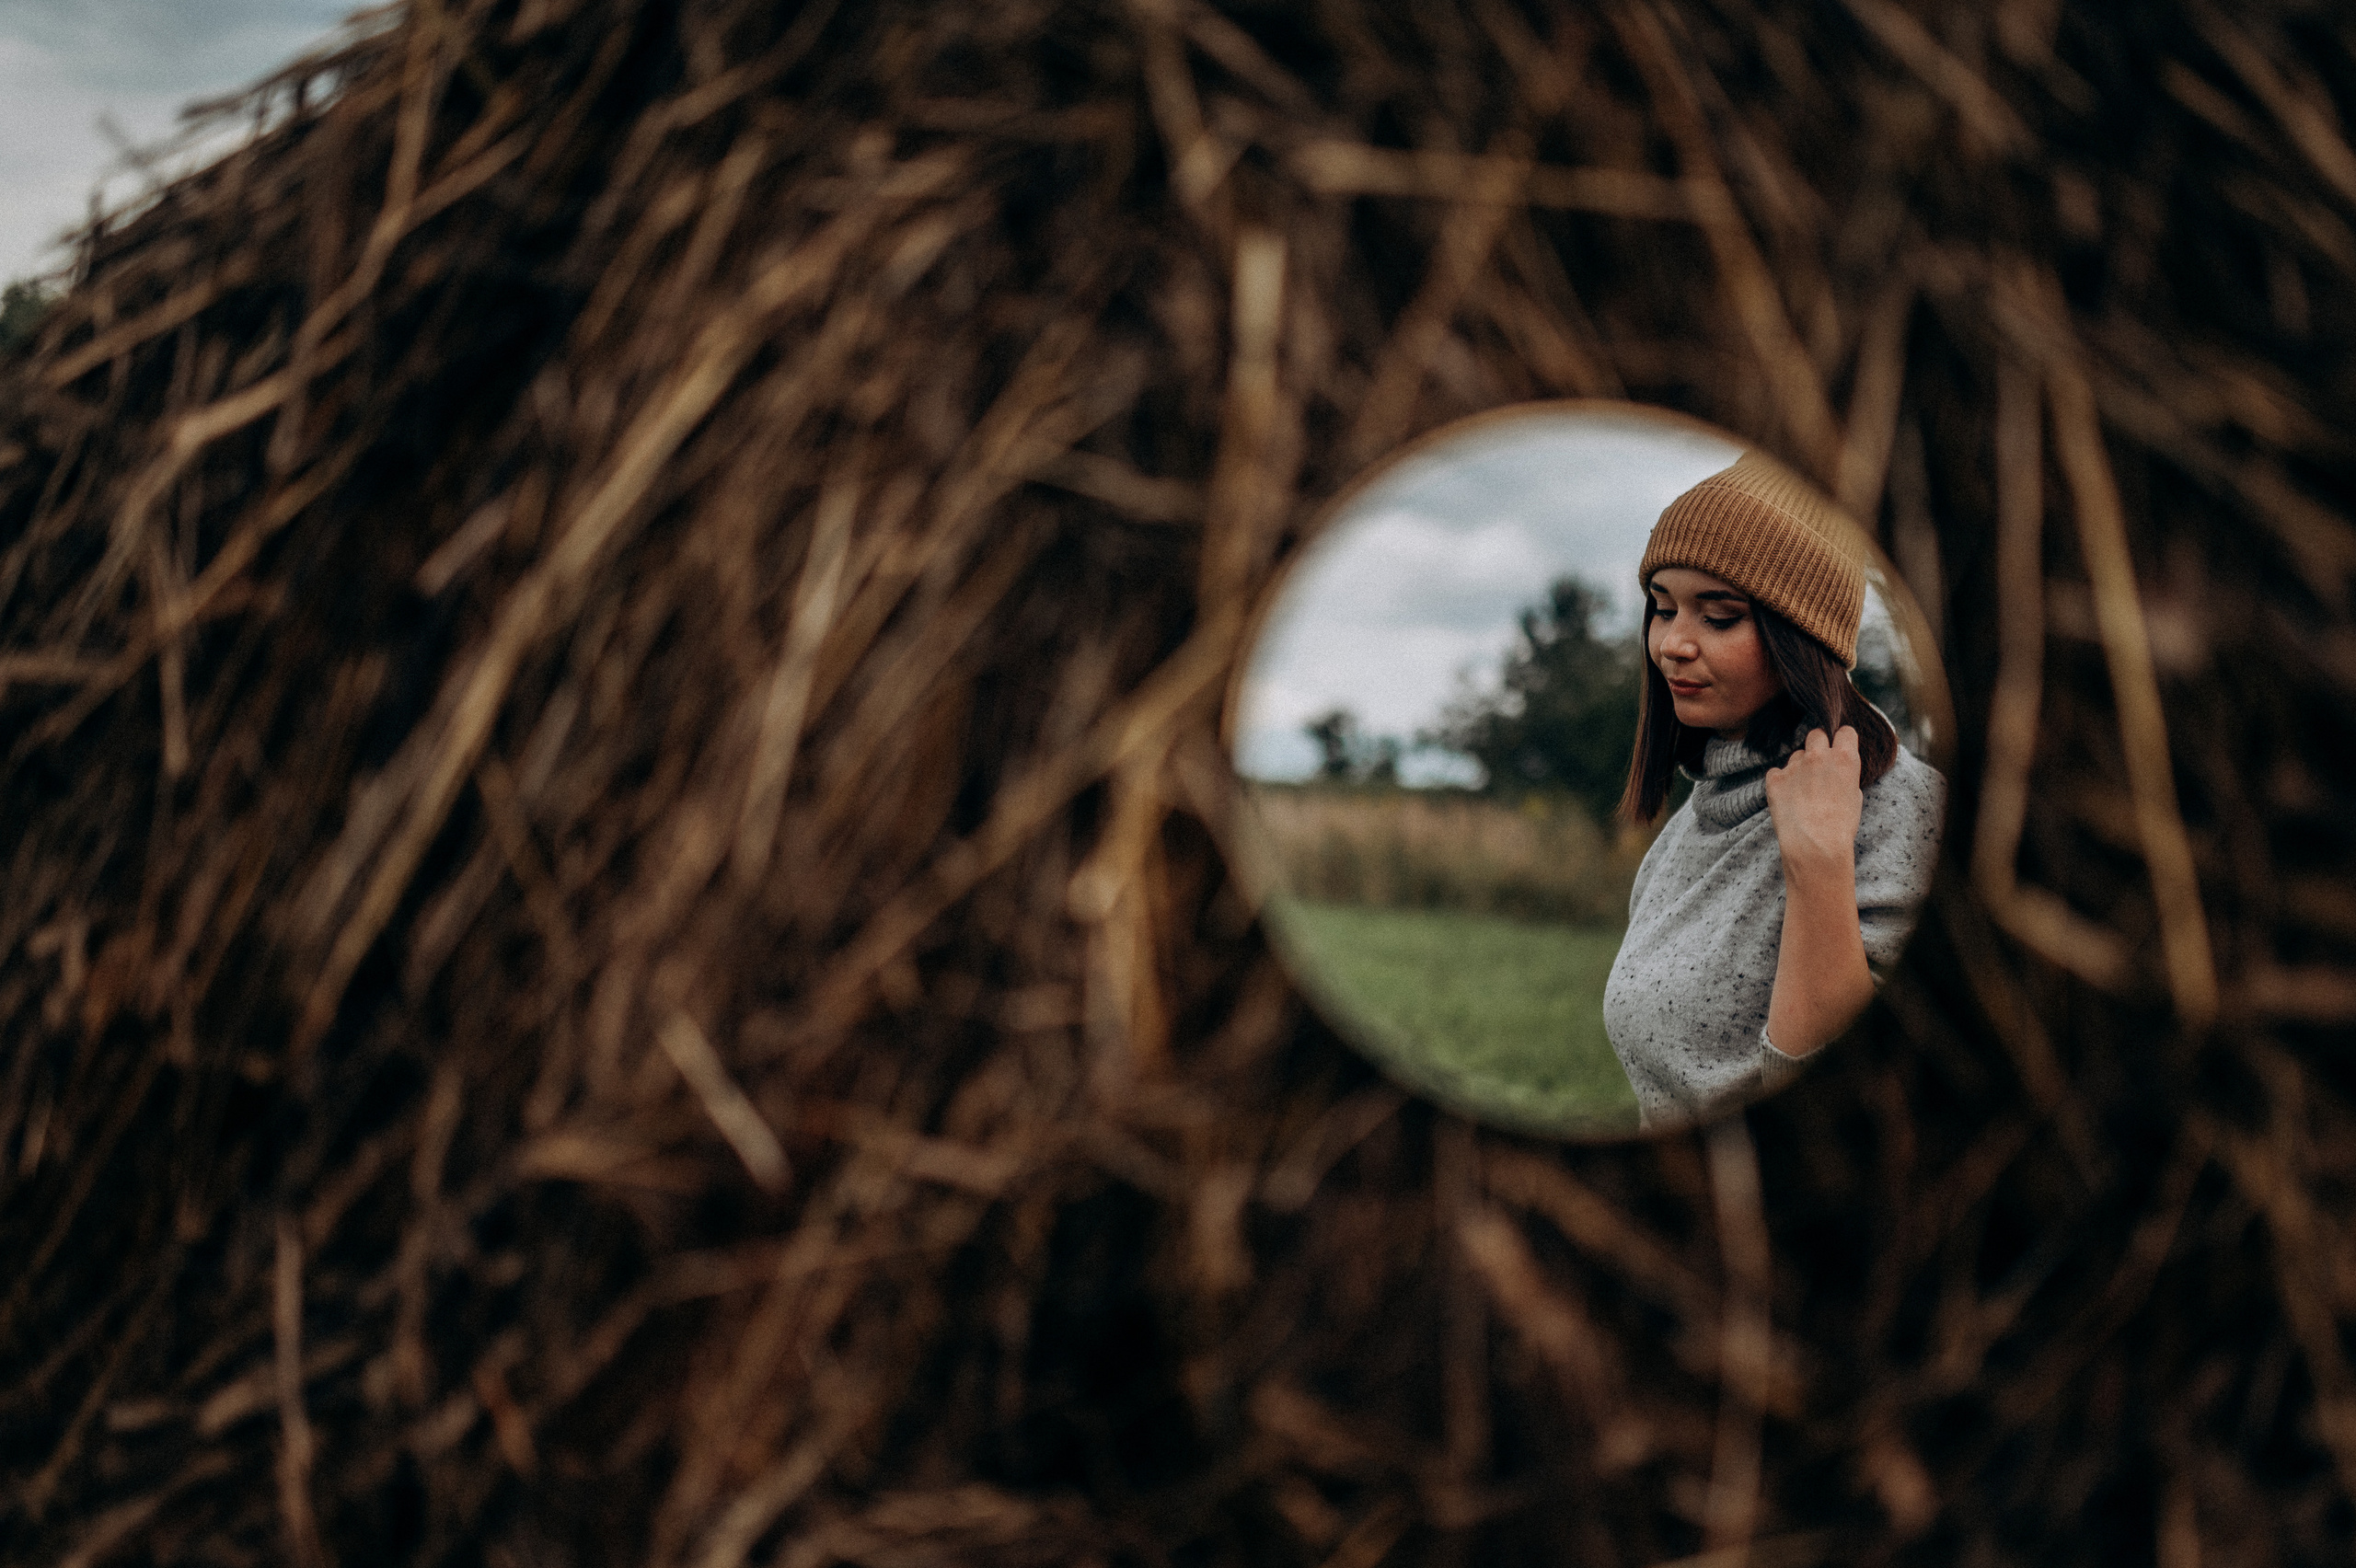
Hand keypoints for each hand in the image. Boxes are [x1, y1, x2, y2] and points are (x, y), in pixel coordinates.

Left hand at [1763, 726, 1862, 880]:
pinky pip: (1777, 772)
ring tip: (1803, 792)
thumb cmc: (1840, 827)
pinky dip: (1781, 782)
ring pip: (1796, 755)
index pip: (1845, 731)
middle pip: (1816, 735)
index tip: (1840, 749)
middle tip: (1818, 766)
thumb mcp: (1855, 796)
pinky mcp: (1775, 779)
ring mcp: (1794, 766)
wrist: (1815, 846)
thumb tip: (1838, 770)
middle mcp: (1818, 756)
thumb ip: (1845, 775)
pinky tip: (1787, 798)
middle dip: (1818, 746)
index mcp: (1844, 758)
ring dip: (1799, 767)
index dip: (1842, 741)